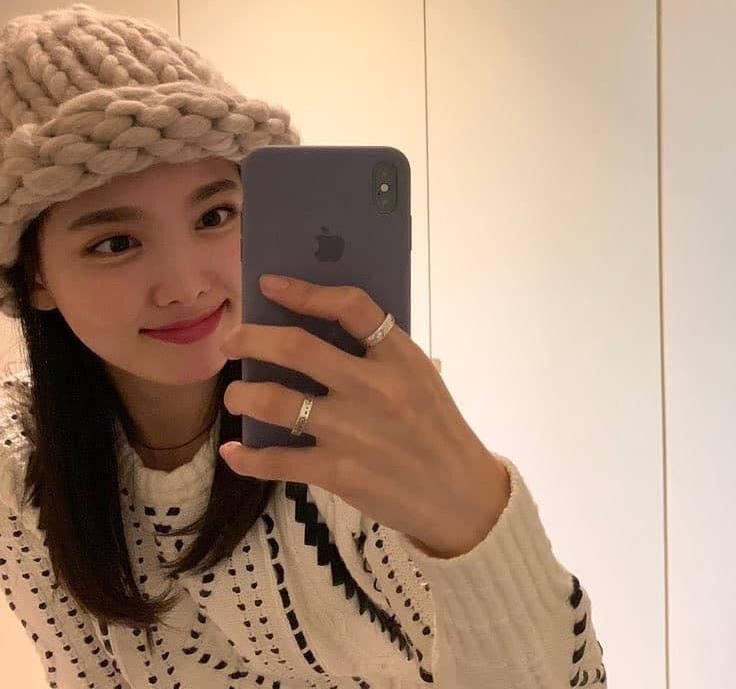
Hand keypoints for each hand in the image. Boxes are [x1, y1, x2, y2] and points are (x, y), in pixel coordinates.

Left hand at [219, 275, 510, 558]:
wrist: (460, 495)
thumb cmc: (436, 428)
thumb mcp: (421, 377)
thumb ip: (379, 353)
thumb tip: (315, 330)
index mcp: (399, 356)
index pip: (350, 306)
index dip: (304, 291)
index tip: (270, 284)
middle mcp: (373, 387)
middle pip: (297, 348)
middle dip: (251, 339)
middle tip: (232, 340)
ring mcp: (352, 430)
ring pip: (275, 401)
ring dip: (241, 395)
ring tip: (235, 395)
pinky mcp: (338, 472)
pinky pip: (276, 460)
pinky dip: (247, 456)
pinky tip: (235, 451)